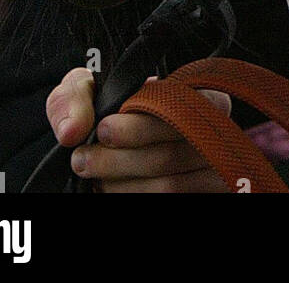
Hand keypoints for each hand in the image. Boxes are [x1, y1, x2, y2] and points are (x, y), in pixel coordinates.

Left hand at [46, 67, 231, 192]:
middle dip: (119, 161)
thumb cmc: (112, 107)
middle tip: (82, 160)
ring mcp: (213, 169)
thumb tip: (72, 131)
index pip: (179, 110)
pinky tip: (114, 189)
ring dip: (123, 186)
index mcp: (201, 96)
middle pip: (171, 154)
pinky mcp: (204, 192)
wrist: (118, 135)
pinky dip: (137, 197)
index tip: (103, 130)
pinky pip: (172, 200)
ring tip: (93, 178)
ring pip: (170, 185)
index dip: (139, 126)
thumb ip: (76, 99)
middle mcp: (217, 132)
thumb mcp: (92, 88)